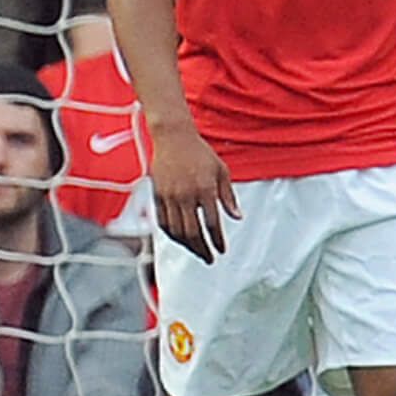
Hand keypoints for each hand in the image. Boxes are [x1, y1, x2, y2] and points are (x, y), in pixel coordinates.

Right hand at [148, 121, 239, 262]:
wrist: (173, 136)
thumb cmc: (199, 151)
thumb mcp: (221, 171)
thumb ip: (229, 196)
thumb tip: (237, 217)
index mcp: (204, 189)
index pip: (212, 223)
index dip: (217, 240)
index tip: (221, 249)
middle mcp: (186, 195)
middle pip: (193, 232)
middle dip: (202, 249)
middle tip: (209, 258)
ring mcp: (169, 196)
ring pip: (177, 230)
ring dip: (187, 245)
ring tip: (196, 251)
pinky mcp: (157, 194)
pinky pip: (163, 221)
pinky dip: (171, 234)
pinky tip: (179, 238)